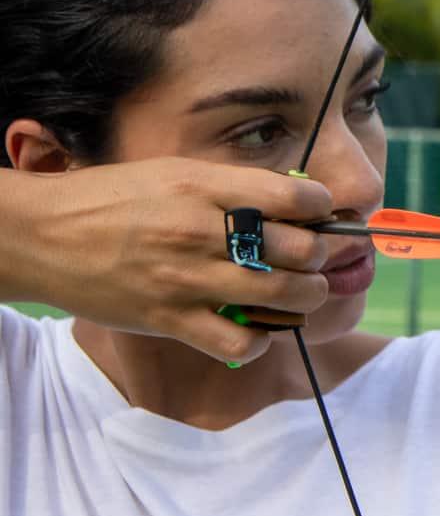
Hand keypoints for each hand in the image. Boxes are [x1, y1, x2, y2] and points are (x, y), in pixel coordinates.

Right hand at [10, 159, 336, 364]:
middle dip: (320, 258)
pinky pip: (240, 342)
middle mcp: (201, 231)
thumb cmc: (113, 200)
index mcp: (205, 187)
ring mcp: (187, 278)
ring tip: (299, 293)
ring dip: (305, 297)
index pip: (297, 199)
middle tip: (313, 260)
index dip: (323, 210)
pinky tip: (253, 328)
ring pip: (283, 295)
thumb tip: (296, 199)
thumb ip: (232, 187)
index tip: (321, 217)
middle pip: (301, 250)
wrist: (40, 236)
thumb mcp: (174, 173)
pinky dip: (259, 341)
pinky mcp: (170, 320)